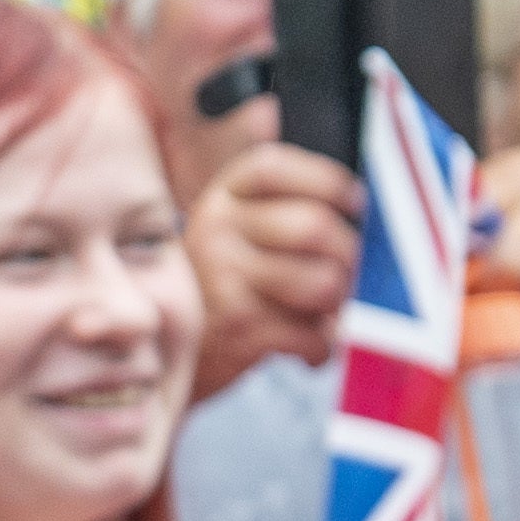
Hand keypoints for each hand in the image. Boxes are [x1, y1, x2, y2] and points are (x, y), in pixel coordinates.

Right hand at [186, 140, 366, 401]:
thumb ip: (278, 211)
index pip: (277, 168)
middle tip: (342, 278)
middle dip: (348, 258)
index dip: (327, 180)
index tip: (354, 203)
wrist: (163, 352)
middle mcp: (218, 227)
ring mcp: (224, 276)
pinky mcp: (238, 326)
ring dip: (335, 308)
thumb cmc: (218, 292)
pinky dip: (322, 349)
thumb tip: (356, 201)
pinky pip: (313, 334)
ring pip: (323, 283)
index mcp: (222, 197)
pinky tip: (307, 351)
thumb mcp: (233, 235)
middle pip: (316, 226)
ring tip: (320, 317)